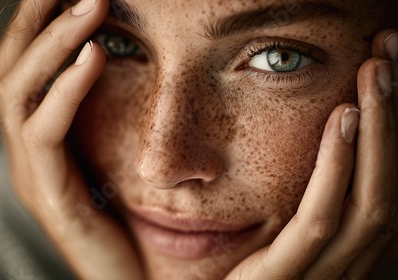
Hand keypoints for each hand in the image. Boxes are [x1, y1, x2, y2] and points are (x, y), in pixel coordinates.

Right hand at [0, 0, 141, 278]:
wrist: (130, 279)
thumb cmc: (131, 217)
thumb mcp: (115, 154)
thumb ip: (108, 113)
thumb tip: (123, 57)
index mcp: (41, 138)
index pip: (25, 67)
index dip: (38, 22)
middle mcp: (26, 151)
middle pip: (10, 69)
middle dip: (36, 19)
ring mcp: (32, 174)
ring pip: (19, 94)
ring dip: (53, 43)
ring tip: (89, 4)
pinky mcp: (49, 196)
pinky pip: (45, 135)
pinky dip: (66, 90)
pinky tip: (94, 56)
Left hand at [226, 29, 397, 279]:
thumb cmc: (234, 273)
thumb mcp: (274, 235)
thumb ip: (303, 205)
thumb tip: (325, 144)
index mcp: (344, 251)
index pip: (381, 186)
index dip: (391, 130)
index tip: (385, 73)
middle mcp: (346, 263)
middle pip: (386, 187)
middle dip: (392, 119)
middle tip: (387, 52)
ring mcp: (321, 275)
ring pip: (368, 202)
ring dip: (376, 132)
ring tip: (373, 73)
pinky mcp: (283, 279)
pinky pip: (317, 222)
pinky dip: (335, 169)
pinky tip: (341, 120)